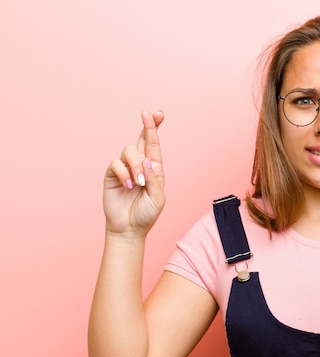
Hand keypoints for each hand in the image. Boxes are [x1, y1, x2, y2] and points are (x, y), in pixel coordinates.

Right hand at [103, 110, 165, 237]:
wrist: (128, 229)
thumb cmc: (146, 214)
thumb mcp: (157, 198)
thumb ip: (153, 179)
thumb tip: (147, 159)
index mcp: (154, 169)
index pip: (154, 145)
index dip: (155, 128)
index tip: (158, 113)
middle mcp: (140, 165)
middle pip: (142, 139)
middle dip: (147, 126)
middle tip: (147, 114)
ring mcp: (125, 168)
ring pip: (129, 151)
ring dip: (135, 165)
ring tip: (138, 183)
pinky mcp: (112, 174)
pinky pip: (116, 164)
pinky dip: (124, 173)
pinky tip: (128, 185)